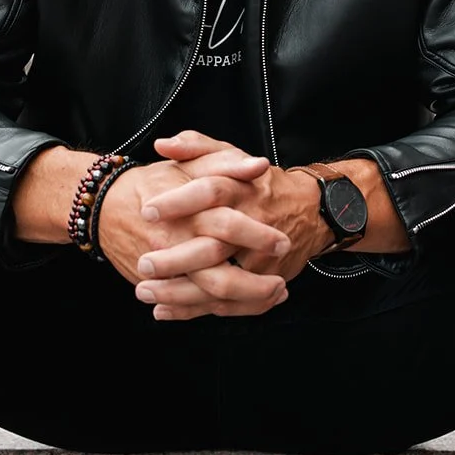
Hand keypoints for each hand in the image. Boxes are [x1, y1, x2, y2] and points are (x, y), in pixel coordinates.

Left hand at [132, 131, 329, 319]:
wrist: (310, 211)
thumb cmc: (259, 183)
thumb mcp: (231, 155)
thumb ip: (196, 146)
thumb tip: (161, 144)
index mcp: (242, 188)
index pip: (210, 191)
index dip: (179, 201)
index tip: (147, 211)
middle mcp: (252, 224)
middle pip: (214, 245)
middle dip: (177, 259)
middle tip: (143, 263)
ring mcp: (259, 258)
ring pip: (220, 281)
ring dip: (180, 292)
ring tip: (145, 291)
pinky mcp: (263, 281)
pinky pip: (230, 302)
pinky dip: (196, 310)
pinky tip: (165, 310)